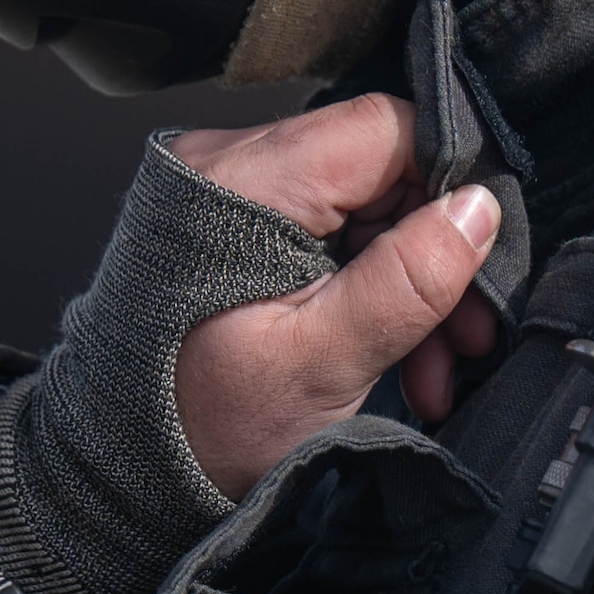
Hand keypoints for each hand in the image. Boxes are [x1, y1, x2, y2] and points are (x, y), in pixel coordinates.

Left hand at [170, 94, 500, 498]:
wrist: (116, 466)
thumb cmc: (201, 426)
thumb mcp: (323, 364)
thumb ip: (406, 281)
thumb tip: (477, 209)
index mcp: (243, 183)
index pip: (384, 127)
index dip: (448, 184)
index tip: (476, 257)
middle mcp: (225, 165)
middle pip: (376, 171)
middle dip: (432, 255)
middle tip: (465, 336)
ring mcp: (223, 193)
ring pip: (357, 208)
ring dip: (404, 284)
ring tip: (430, 367)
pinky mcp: (225, 226)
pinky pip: (318, 232)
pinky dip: (360, 287)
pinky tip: (389, 352)